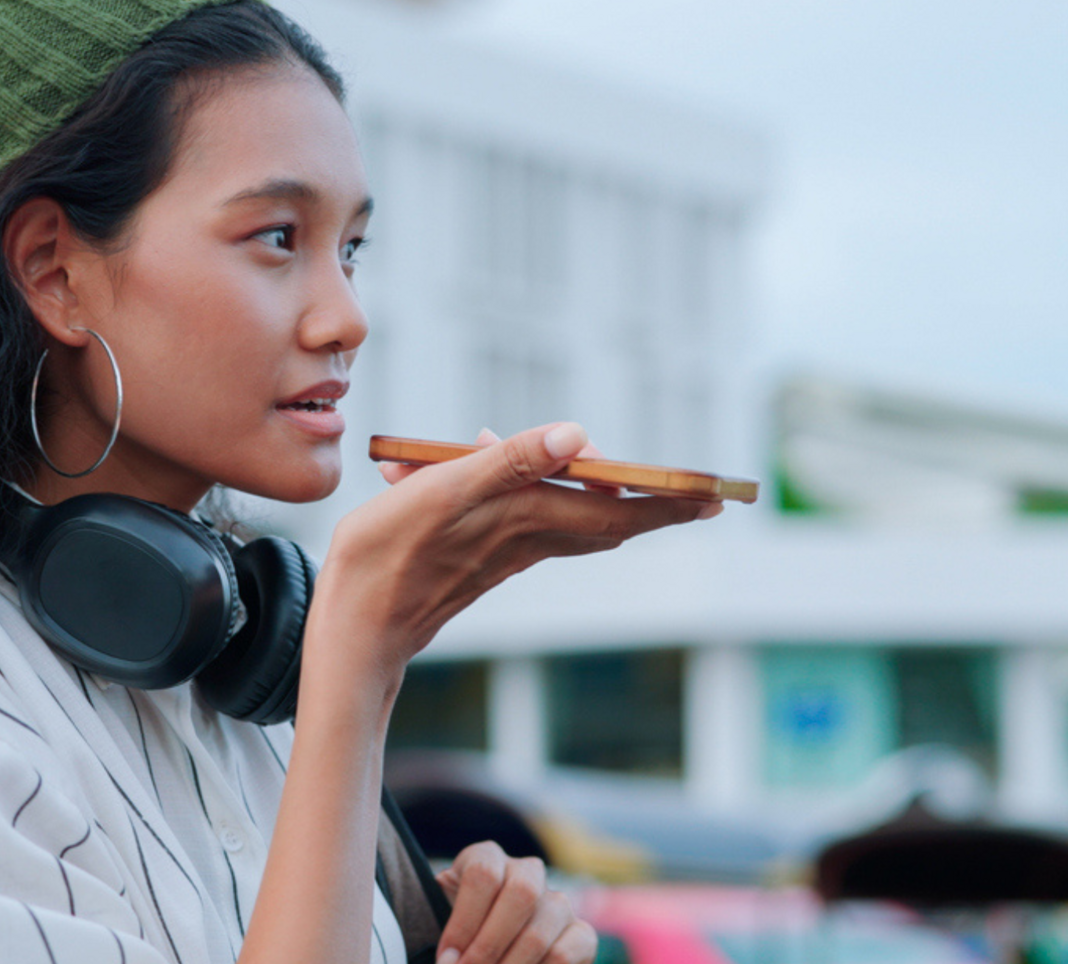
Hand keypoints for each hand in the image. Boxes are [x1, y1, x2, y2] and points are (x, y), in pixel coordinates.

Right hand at [316, 423, 719, 677]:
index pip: (618, 508)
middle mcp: (524, 539)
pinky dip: (531, 492)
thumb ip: (508, 462)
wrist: (353, 631)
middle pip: (606, 518)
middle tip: (697, 493)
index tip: (715, 494)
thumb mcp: (440, 493)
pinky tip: (486, 459)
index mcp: (526, 518)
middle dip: (651, 502)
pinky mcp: (479, 558)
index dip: (668, 499)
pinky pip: (525, 520)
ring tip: (618, 472)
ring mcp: (503, 552)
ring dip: (597, 495)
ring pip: (569, 520)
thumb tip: (577, 437)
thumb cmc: (386, 559)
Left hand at [434, 842, 594, 963]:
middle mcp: (527, 872)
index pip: (484, 874)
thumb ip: (448, 936)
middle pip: (520, 895)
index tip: (447, 958)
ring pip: (538, 932)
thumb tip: (448, 959)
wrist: (491, 956)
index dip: (464, 922)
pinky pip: (562, 955)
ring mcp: (558, 902)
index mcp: (488, 858)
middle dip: (488, 945)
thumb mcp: (448, 928)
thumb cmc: (461, 940)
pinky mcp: (581, 934)